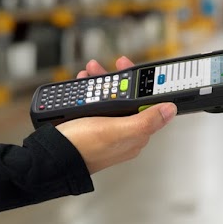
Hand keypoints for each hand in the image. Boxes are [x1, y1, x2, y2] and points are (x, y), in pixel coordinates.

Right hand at [55, 56, 175, 174]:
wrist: (51, 157)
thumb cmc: (83, 147)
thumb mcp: (117, 130)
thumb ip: (146, 120)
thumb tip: (170, 110)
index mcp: (134, 135)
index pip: (145, 104)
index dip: (139, 84)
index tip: (128, 68)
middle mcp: (122, 133)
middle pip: (126, 99)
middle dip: (116, 80)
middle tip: (105, 67)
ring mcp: (105, 130)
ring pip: (109, 99)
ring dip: (100, 83)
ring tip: (90, 72)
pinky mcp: (89, 127)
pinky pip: (94, 105)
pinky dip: (89, 92)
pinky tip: (82, 86)